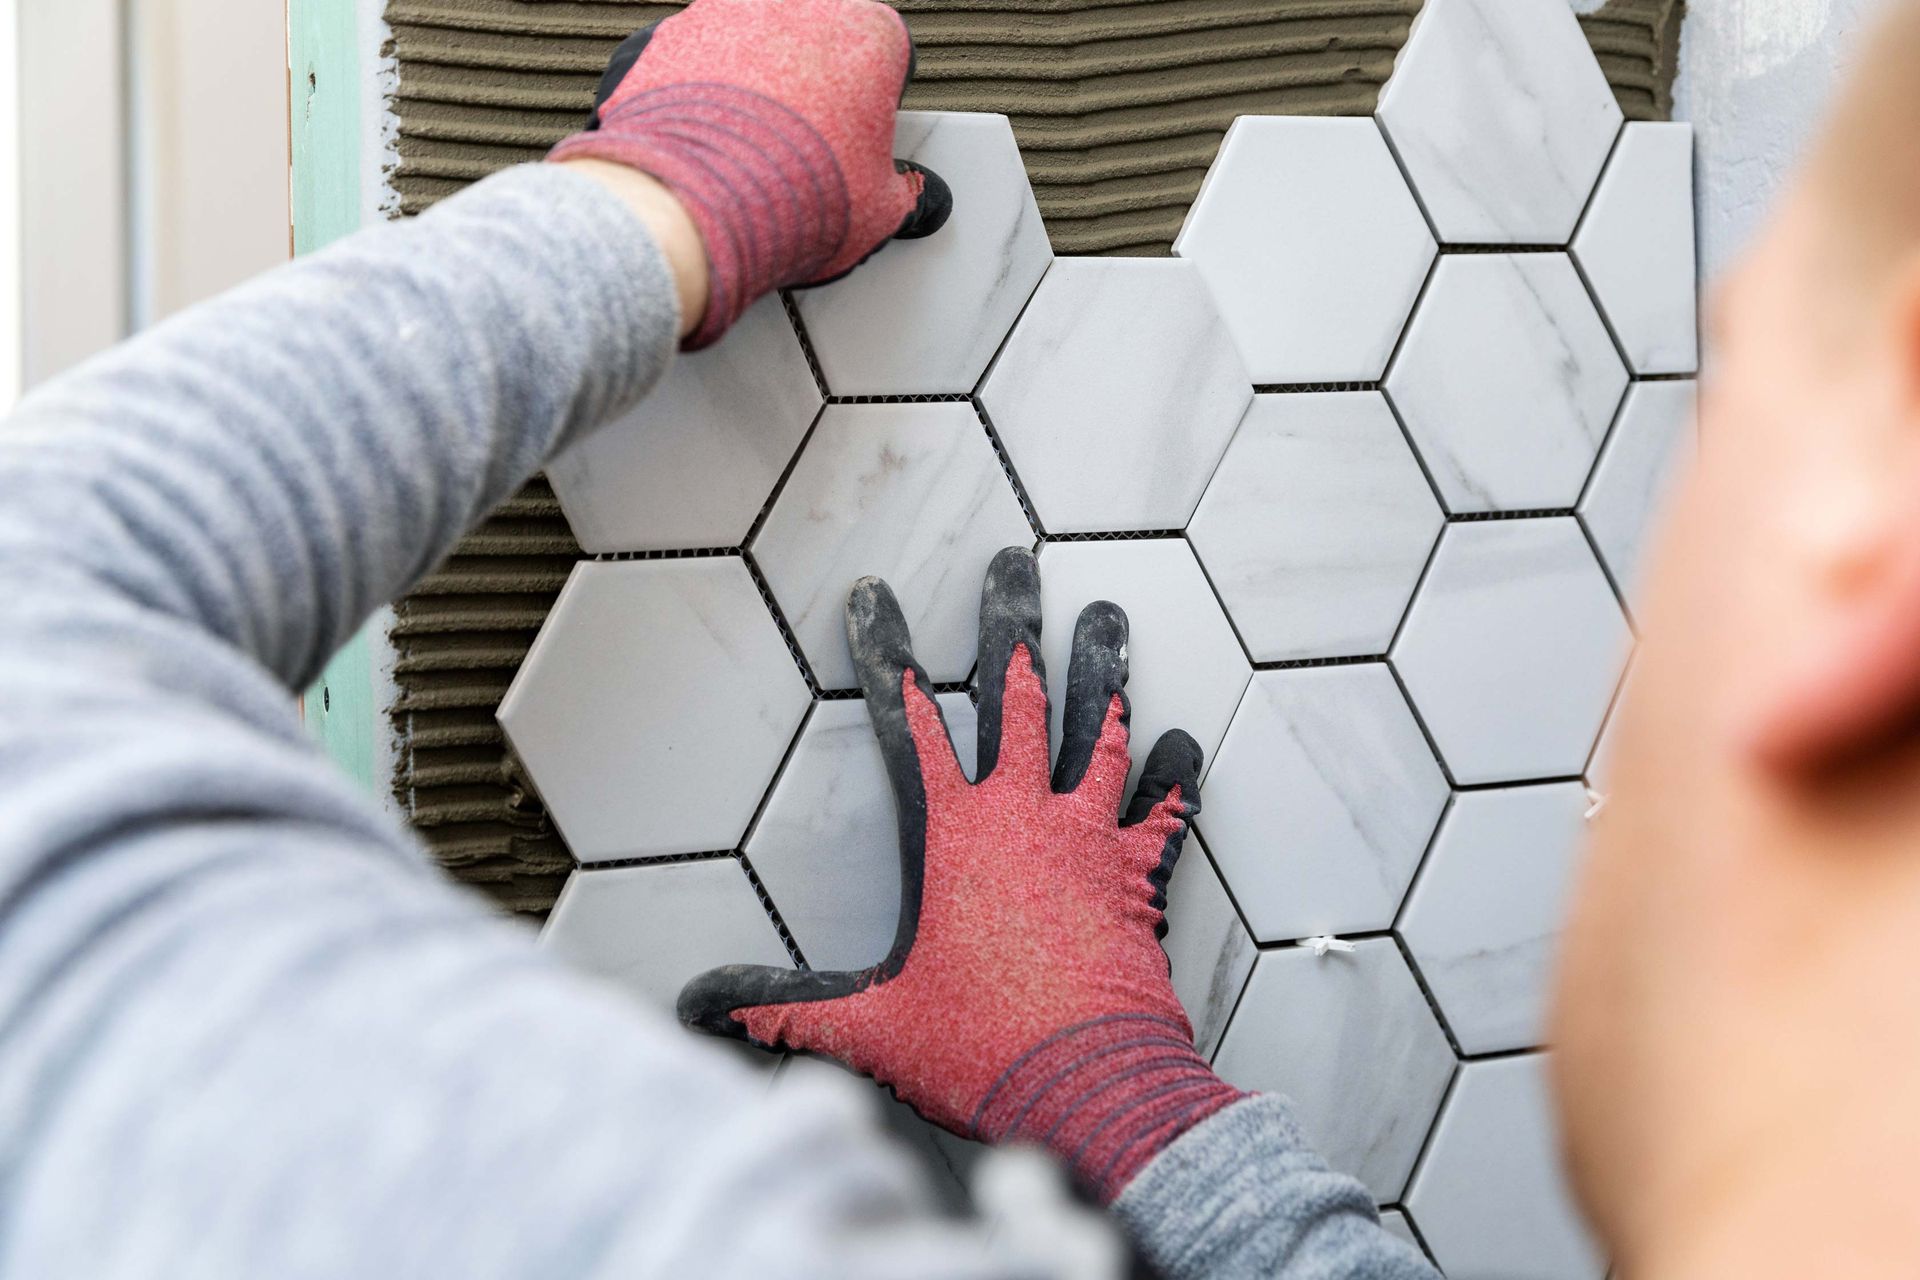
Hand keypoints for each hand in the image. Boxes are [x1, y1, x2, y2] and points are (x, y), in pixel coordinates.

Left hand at [549, 0, 952, 348]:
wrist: (699, 205)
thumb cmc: (795, 195)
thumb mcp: (880, 210)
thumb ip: (903, 190)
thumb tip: (908, 195)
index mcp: (866, 33)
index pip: (885, 52)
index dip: (875, 101)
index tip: (862, 135)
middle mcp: (797, 8)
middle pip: (813, 42)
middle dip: (811, 87)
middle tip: (805, 147)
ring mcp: (727, 15)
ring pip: (751, 46)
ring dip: (754, 86)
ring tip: (750, 151)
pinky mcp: (667, 37)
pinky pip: (691, 62)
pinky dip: (698, 95)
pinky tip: (706, 146)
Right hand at [679, 548, 1246, 1201]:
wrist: (1088, 1085)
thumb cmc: (981, 1048)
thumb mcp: (870, 1026)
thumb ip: (789, 1009)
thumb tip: (703, 1010)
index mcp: (952, 835)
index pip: (908, 720)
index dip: (887, 653)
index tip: (875, 597)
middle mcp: (1023, 815)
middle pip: (1016, 697)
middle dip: (1011, 626)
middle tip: (1015, 568)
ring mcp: (1088, 837)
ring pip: (1098, 730)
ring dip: (1102, 671)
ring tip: (1107, 614)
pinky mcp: (1139, 875)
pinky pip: (1163, 810)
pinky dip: (1173, 776)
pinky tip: (1183, 740)